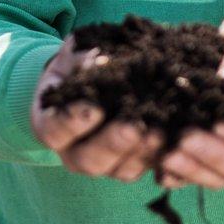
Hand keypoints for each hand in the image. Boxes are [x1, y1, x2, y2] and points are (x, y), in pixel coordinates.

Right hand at [29, 34, 165, 182]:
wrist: (94, 79)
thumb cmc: (78, 64)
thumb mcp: (75, 53)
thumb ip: (81, 56)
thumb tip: (100, 59)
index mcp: (50, 124)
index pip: (54, 130)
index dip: (72, 122)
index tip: (93, 108)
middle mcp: (73, 151)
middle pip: (88, 159)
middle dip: (112, 144)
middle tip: (132, 128)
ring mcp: (102, 163)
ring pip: (119, 170)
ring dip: (139, 153)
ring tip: (159, 133)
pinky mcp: (129, 166)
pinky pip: (144, 169)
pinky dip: (158, 156)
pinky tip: (172, 139)